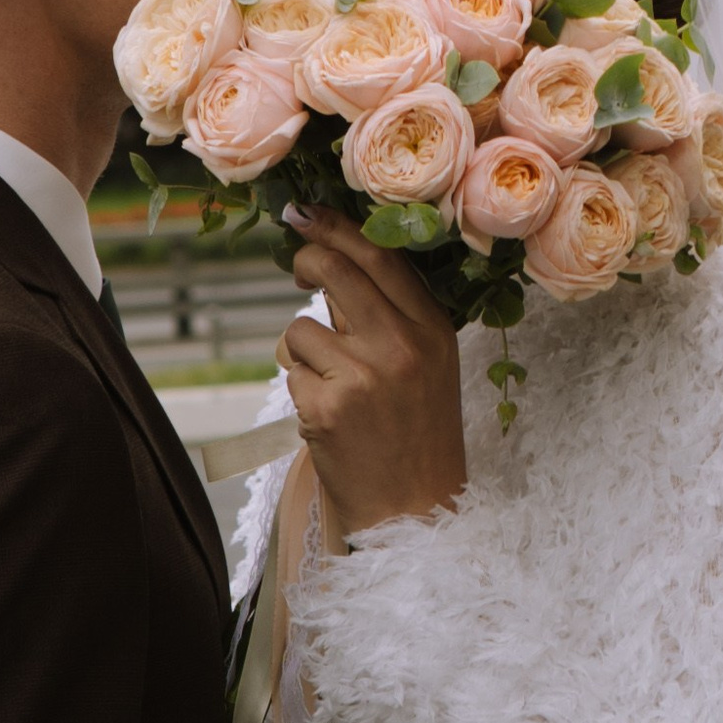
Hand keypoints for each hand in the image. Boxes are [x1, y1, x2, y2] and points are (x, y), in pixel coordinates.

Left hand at [276, 208, 467, 538]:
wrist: (415, 510)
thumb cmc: (418, 435)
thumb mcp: (430, 366)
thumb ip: (394, 316)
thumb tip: (338, 262)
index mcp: (433, 329)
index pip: (381, 257)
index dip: (338, 227)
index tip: (307, 212)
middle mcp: (401, 345)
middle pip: (334, 272)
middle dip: (305, 259)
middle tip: (295, 266)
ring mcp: (362, 375)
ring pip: (300, 328)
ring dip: (303, 351)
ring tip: (332, 386)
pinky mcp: (324, 407)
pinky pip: (290, 371)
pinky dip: (300, 388)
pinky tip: (327, 417)